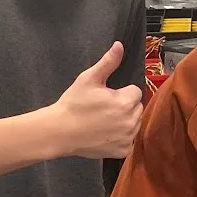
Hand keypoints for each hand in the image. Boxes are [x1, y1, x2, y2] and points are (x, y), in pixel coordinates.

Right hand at [50, 42, 142, 159]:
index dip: (121, 92)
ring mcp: (127, 138)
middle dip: (125, 105)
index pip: (135, 91)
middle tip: (104, 108)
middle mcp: (130, 121)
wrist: (59, 132)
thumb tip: (120, 45)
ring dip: (125, 121)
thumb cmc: (73, 104)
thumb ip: (108, 62)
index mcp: (125, 102)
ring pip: (135, 123)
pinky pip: (129, 140)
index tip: (106, 96)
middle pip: (137, 107)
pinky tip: (106, 134)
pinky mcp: (122, 151)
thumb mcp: (88, 79)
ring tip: (104, 121)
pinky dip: (121, 138)